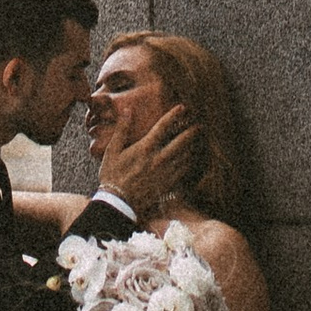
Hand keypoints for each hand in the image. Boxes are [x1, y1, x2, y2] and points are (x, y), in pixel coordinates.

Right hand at [94, 101, 194, 220]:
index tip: (182, 108)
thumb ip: (122, 129)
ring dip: (192, 146)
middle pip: (181, 141)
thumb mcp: (112, 151)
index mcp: (145, 148)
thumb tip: (127, 110)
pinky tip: (191, 159)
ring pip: (185, 156)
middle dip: (191, 131)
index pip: (163, 127)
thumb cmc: (112, 176)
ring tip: (198, 140)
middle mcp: (158, 159)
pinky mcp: (167, 184)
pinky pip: (183, 171)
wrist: (118, 203)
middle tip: (198, 125)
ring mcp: (165, 172)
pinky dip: (189, 163)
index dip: (174, 115)